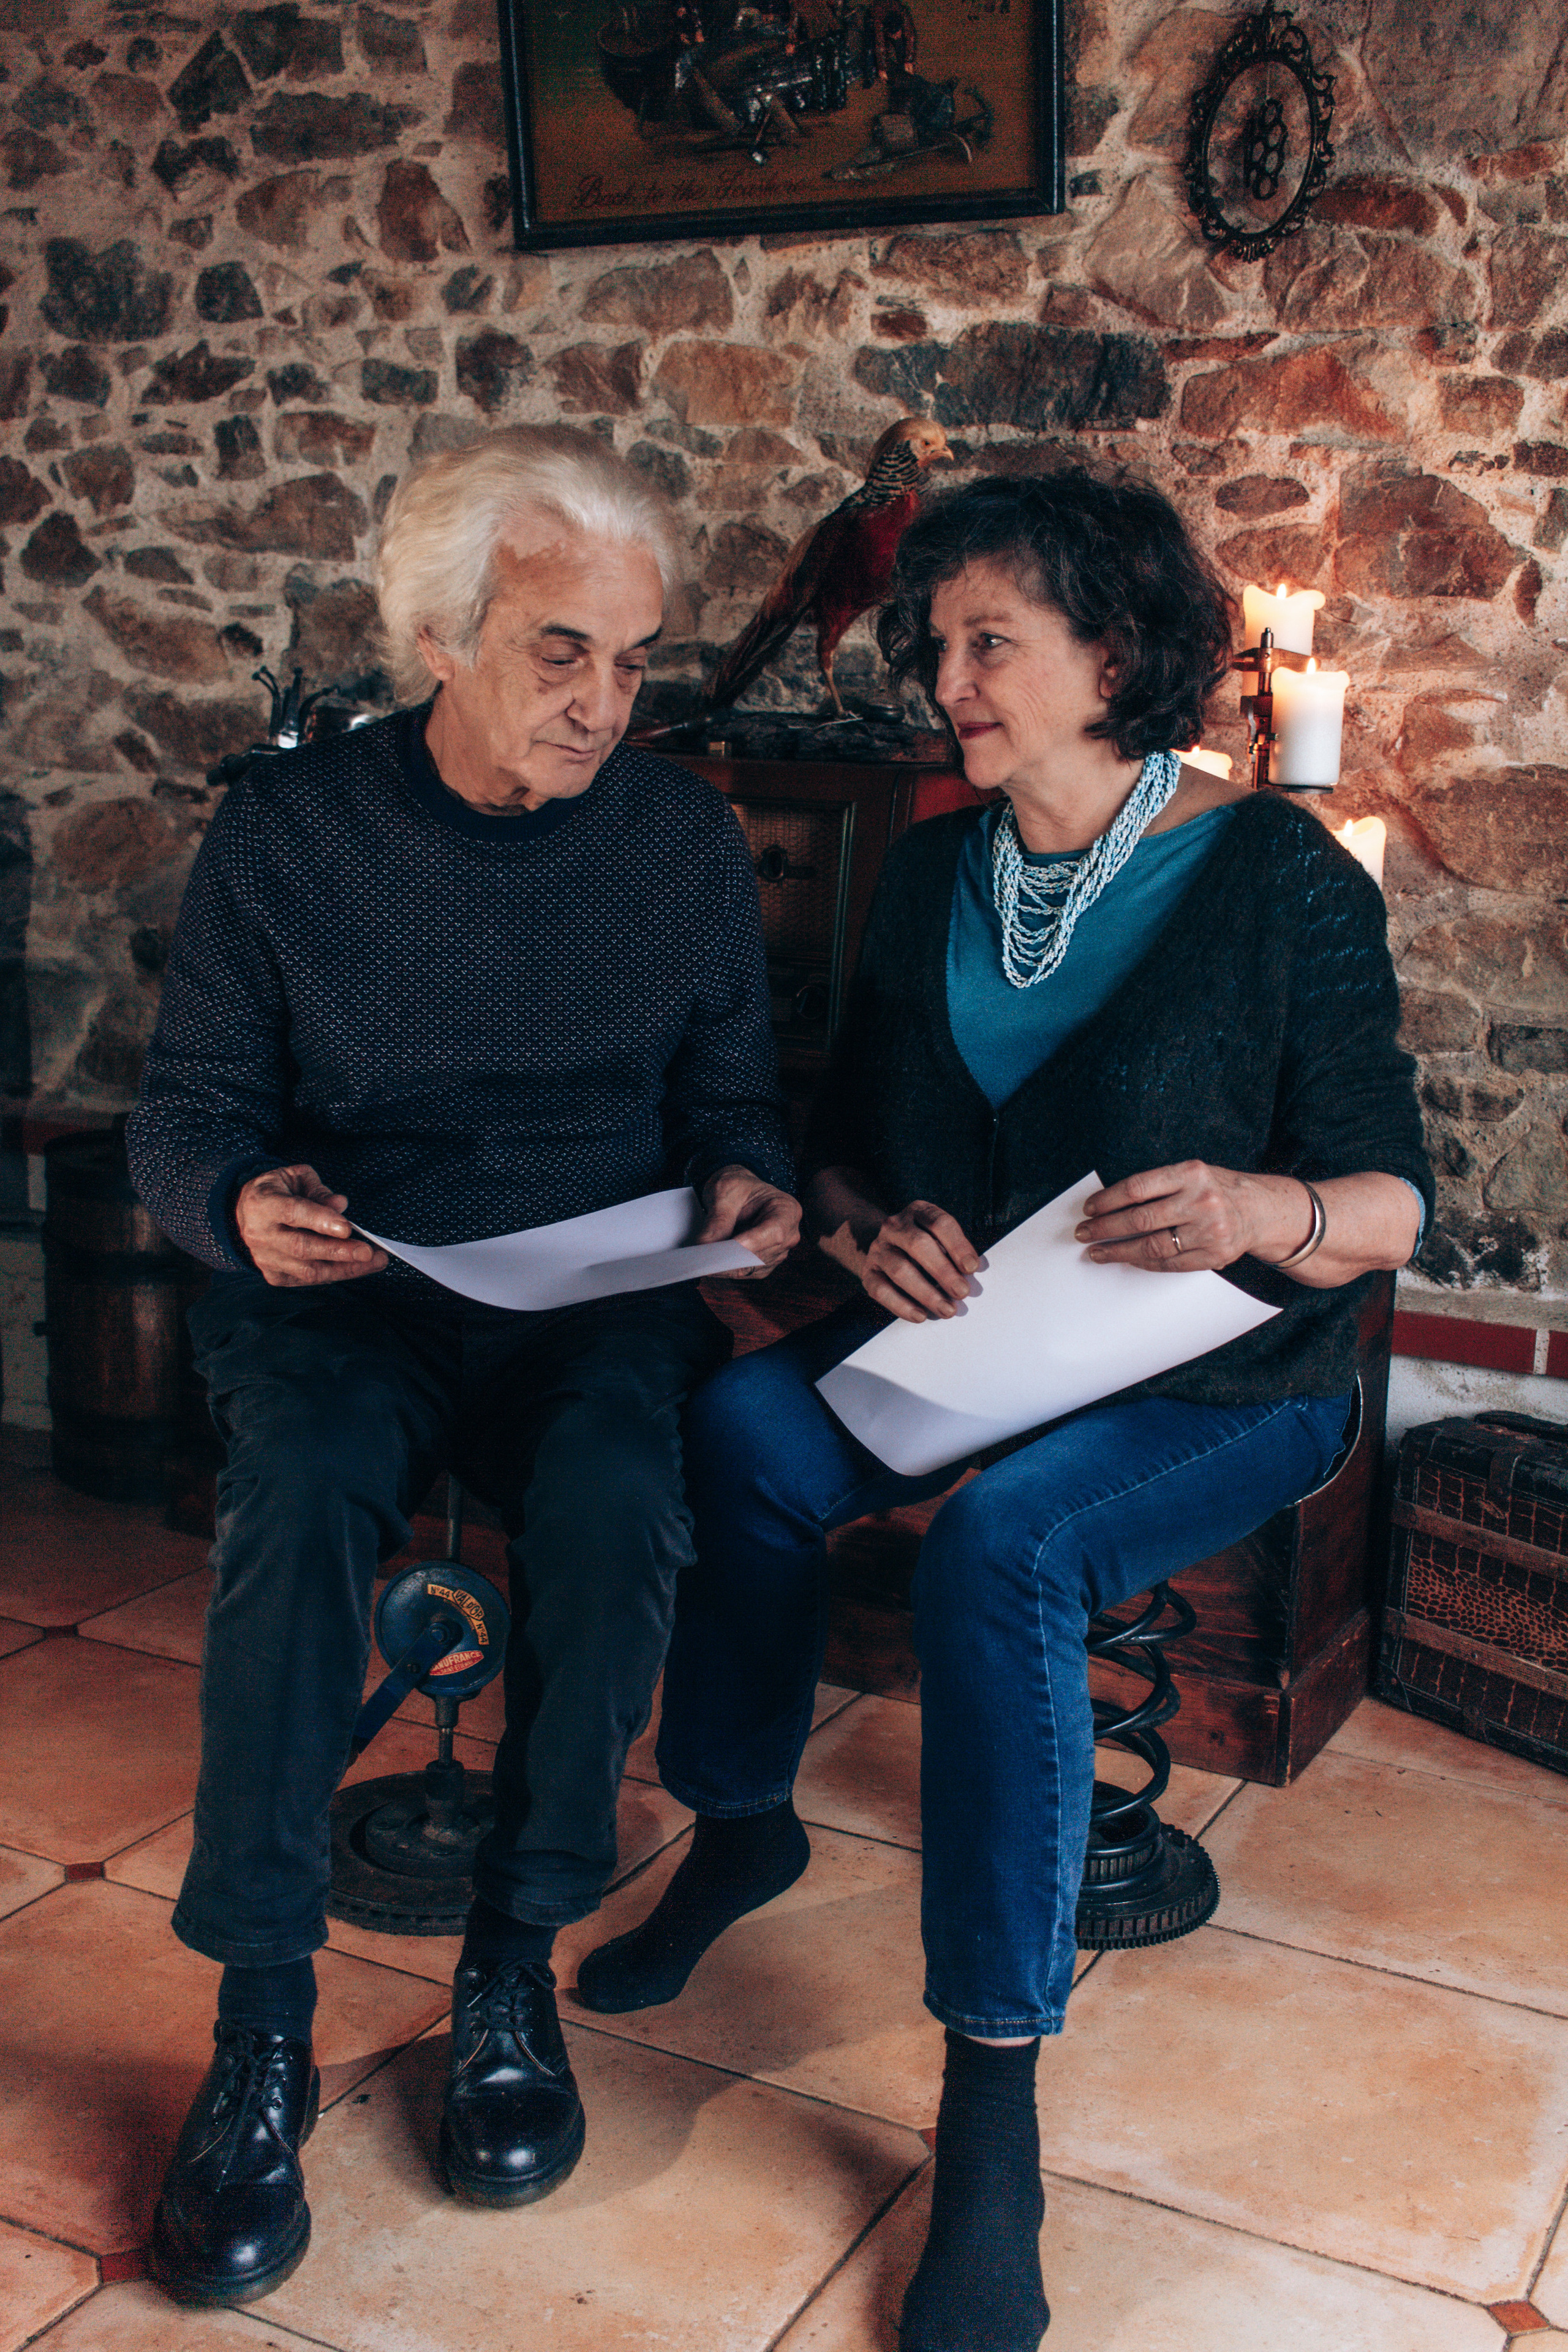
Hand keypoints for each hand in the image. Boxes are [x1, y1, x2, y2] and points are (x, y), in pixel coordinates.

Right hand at [234, 1165, 388, 1287]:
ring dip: (344, 1269)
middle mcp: (260, 1234)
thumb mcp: (296, 1178)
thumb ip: (318, 1190)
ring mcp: (265, 1258)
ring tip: (374, 1262)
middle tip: (368, 1252)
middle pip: (302, 1248)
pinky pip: (307, 1279)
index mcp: (263, 1204)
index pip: (294, 1213)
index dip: (321, 1221)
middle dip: (339, 1252)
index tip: (347, 1228)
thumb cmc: (277, 1191)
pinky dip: (333, 1274)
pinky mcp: (273, 1275)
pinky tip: (354, 1267)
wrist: (245, 1212)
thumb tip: (341, 1205)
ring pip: (307, 1270)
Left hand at [697, 1165, 801, 1276]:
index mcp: (786, 1209)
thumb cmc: (738, 1187)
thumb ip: (718, 1218)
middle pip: (761, 1254)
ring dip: (725, 1266)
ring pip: (750, 1268)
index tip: (728, 1250)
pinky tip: (710, 1263)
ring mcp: (777, 1252)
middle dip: (731, 1259)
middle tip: (702, 1259)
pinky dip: (726, 1270)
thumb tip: (705, 1245)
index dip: (752, 1243)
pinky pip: (744, 1273)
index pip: (774, 1232)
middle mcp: (788, 1234)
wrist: (738, 1194)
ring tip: (701, 1260)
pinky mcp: (762, 1264)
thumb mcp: (726, 1192)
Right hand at [861, 1199, 984, 1322]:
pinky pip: (882, 1290)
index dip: (957, 1246)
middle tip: (962, 1292)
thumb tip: (970, 1274)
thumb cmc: (926, 1246)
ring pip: (900, 1270)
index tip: (972, 1268)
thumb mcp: (940, 1238)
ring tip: (947, 1310)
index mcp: (918, 1212)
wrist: (886, 1248)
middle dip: (943, 1271)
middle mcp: (894, 1226)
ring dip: (926, 1293)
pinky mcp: (868, 1272)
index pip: (939, 1223)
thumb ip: (954, 1252)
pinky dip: (902, 1305)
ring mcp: (878, 1249)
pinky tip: (921, 1315)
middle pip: (918, 1245)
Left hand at [1075, 1161, 1312, 1272]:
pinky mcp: (1214, 1256)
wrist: (1261, 1211)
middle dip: (1104, 1228)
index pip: (1138, 1187)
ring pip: (1152, 1246)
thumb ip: (1158, 1185)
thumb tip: (1108, 1203)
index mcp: (1192, 1173)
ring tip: (1097, 1252)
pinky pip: (1169, 1263)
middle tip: (1082, 1233)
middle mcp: (1201, 1201)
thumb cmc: (1216, 1189)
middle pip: (1140, 1219)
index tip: (1088, 1209)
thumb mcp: (1192, 1173)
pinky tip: (1126, 1259)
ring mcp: (1209, 1231)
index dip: (1107, 1200)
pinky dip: (1143, 1262)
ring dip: (1118, 1251)